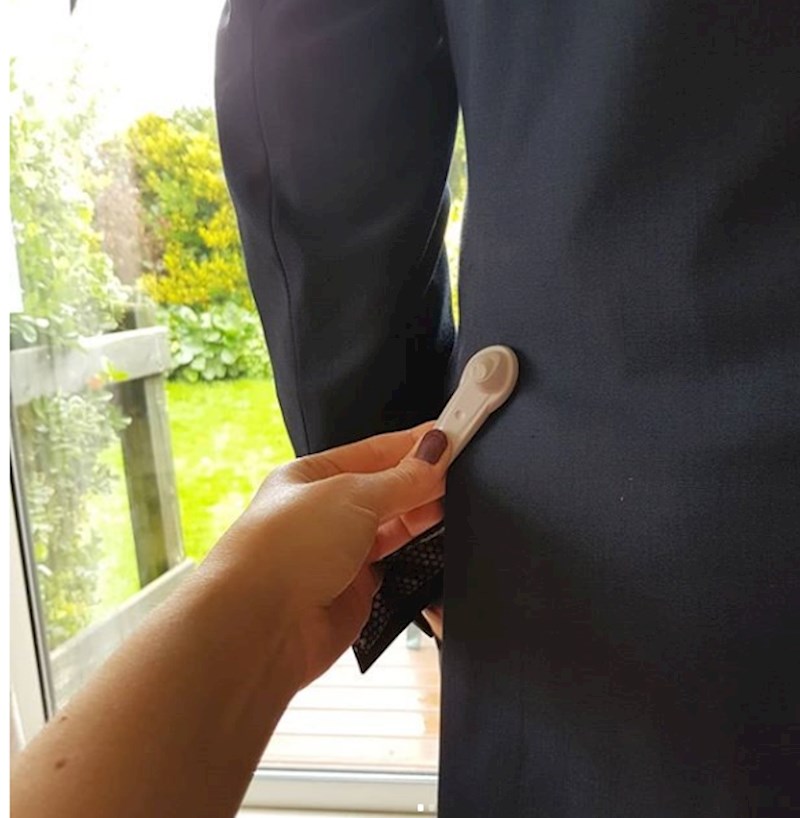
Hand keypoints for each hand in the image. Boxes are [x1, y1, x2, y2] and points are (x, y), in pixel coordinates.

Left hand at [208, 422, 450, 690]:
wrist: (260, 627)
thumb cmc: (288, 547)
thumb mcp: (351, 496)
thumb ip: (402, 478)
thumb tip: (438, 448)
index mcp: (311, 477)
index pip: (373, 452)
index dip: (413, 444)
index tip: (454, 436)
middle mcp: (324, 513)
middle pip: (385, 489)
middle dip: (422, 479)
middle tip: (468, 469)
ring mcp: (340, 553)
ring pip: (392, 526)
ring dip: (423, 513)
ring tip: (462, 500)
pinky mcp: (356, 592)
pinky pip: (395, 565)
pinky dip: (417, 553)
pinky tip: (442, 539)